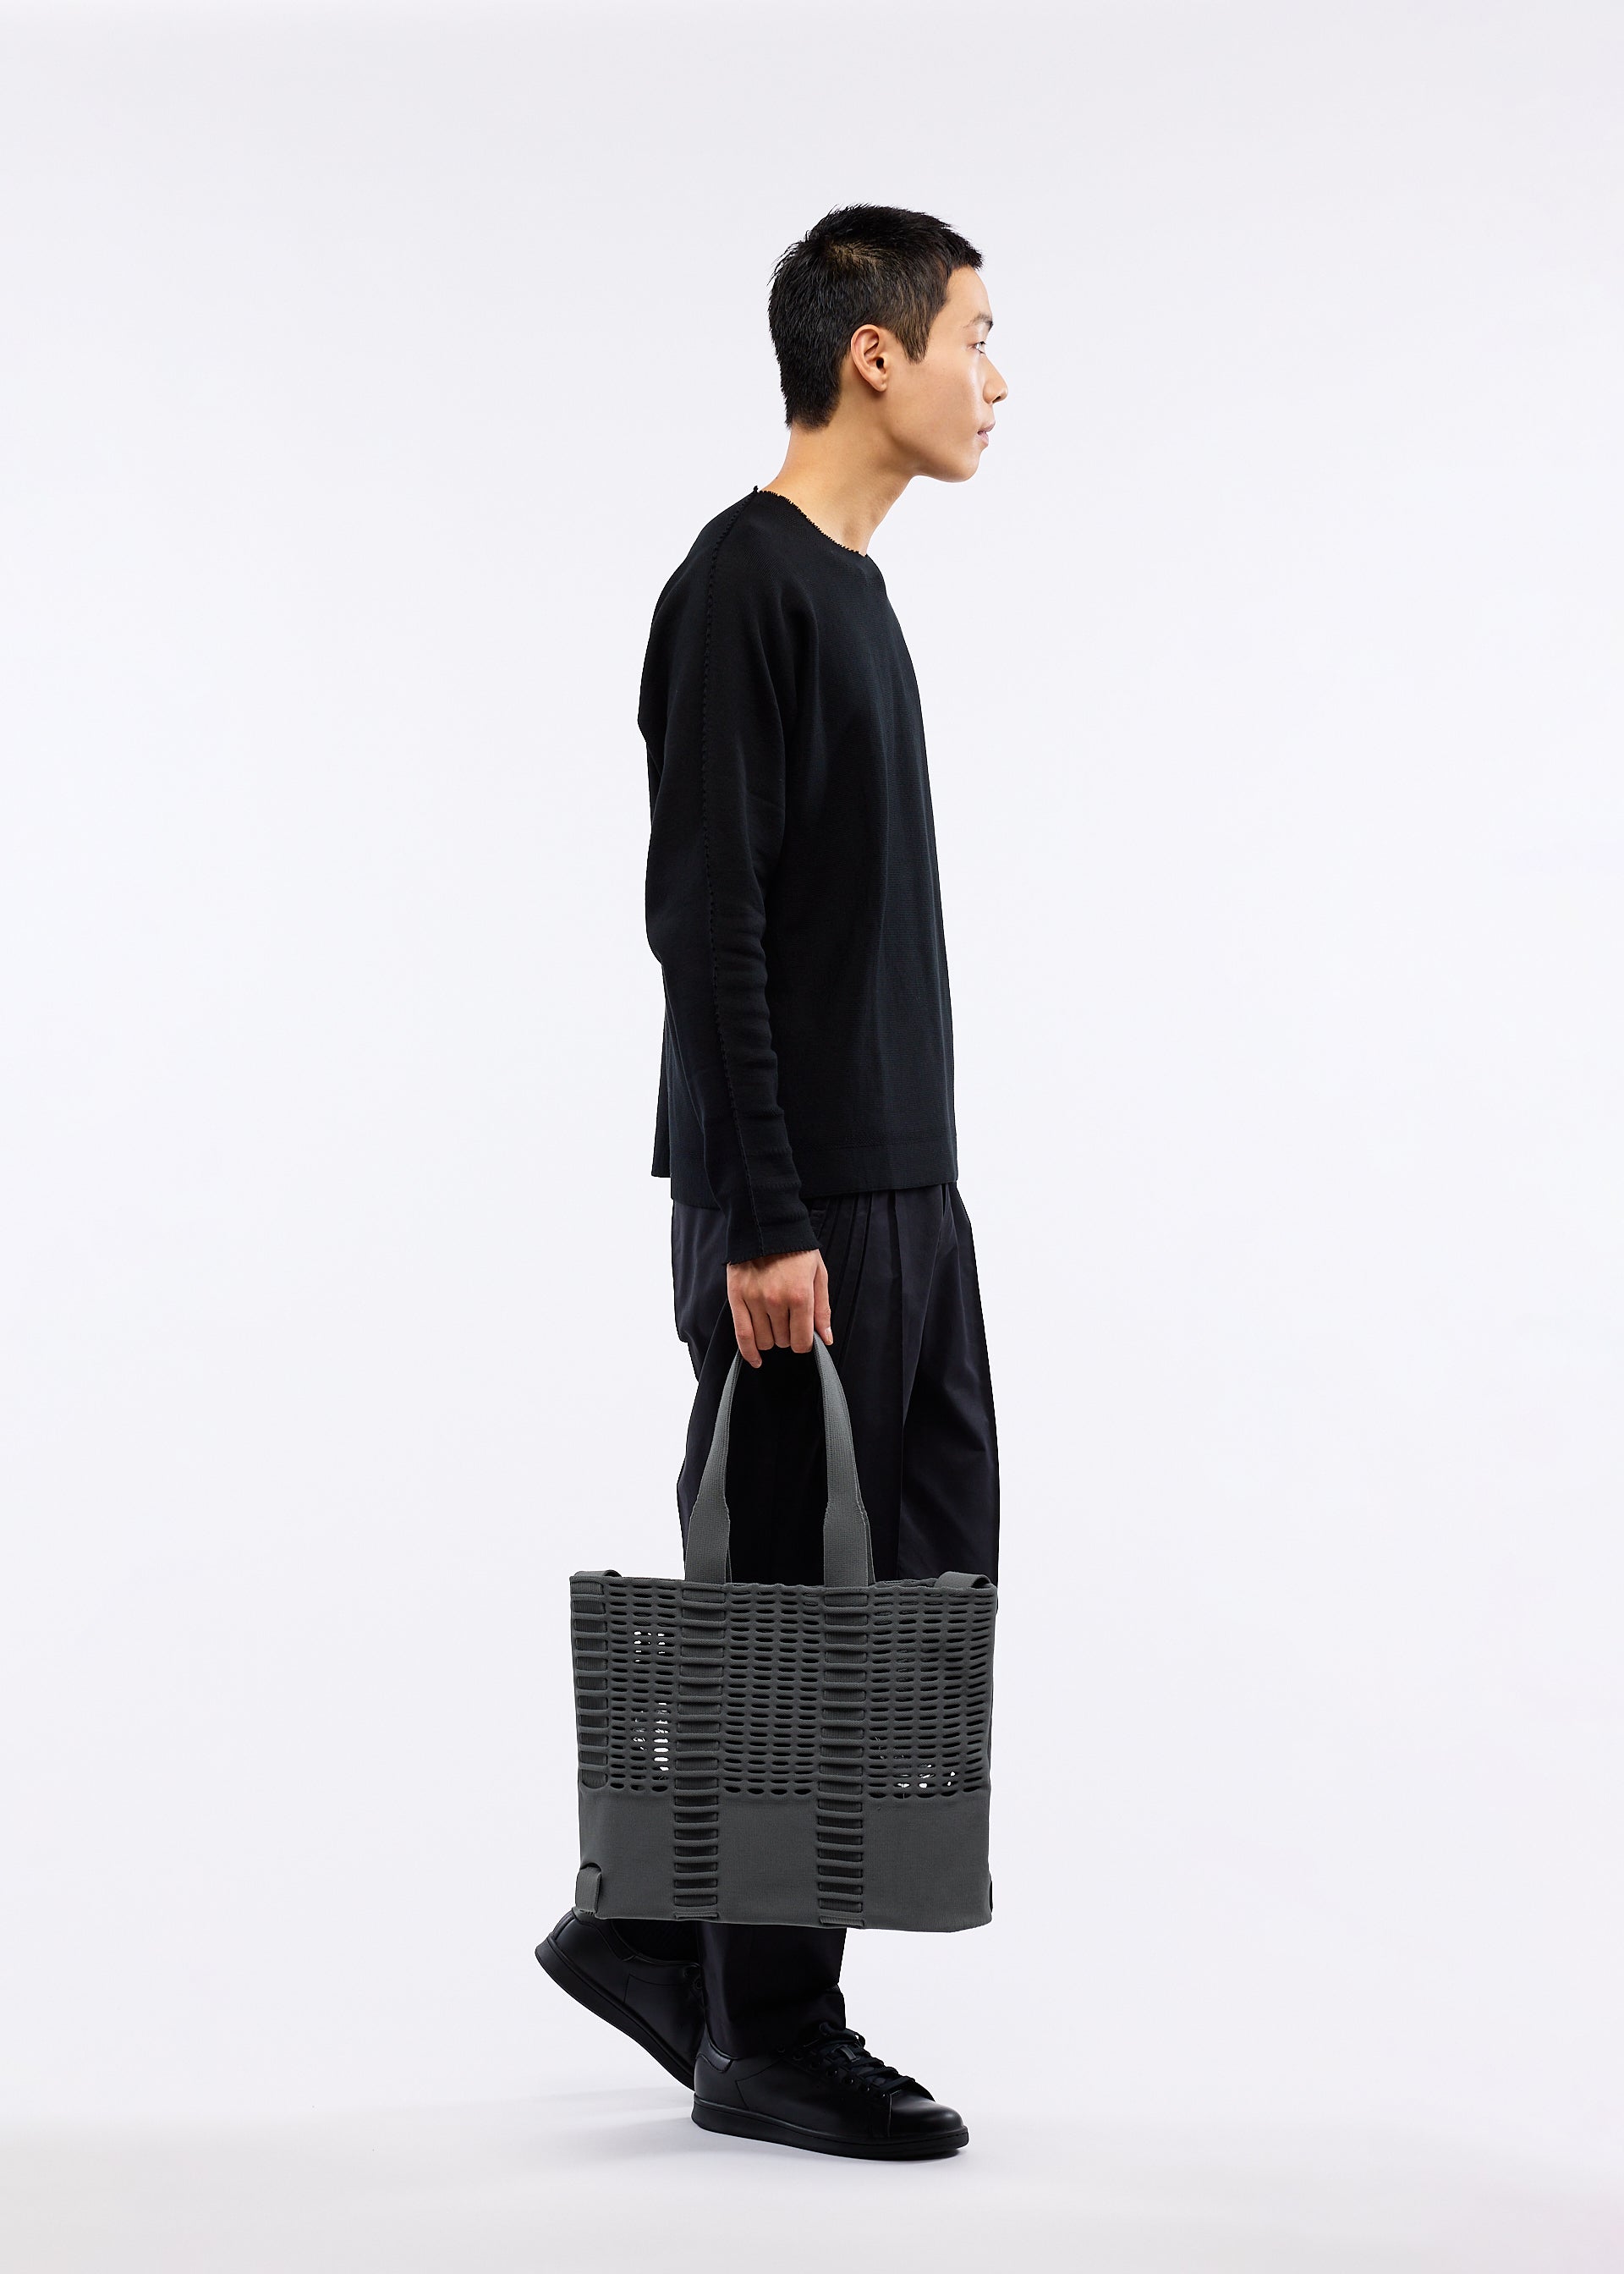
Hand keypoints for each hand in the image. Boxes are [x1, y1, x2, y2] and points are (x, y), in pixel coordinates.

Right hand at [727, 1247, 832, 1367]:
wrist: (767, 1226)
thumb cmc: (797, 1250)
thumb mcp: (818, 1275)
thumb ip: (822, 1309)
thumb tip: (826, 1339)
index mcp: (800, 1296)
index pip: (802, 1341)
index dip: (804, 1344)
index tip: (803, 1337)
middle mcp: (776, 1301)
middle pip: (783, 1341)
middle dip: (788, 1336)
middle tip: (788, 1320)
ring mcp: (754, 1300)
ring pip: (764, 1340)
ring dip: (771, 1339)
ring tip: (773, 1324)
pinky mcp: (736, 1298)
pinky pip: (742, 1334)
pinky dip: (749, 1352)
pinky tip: (755, 1359)